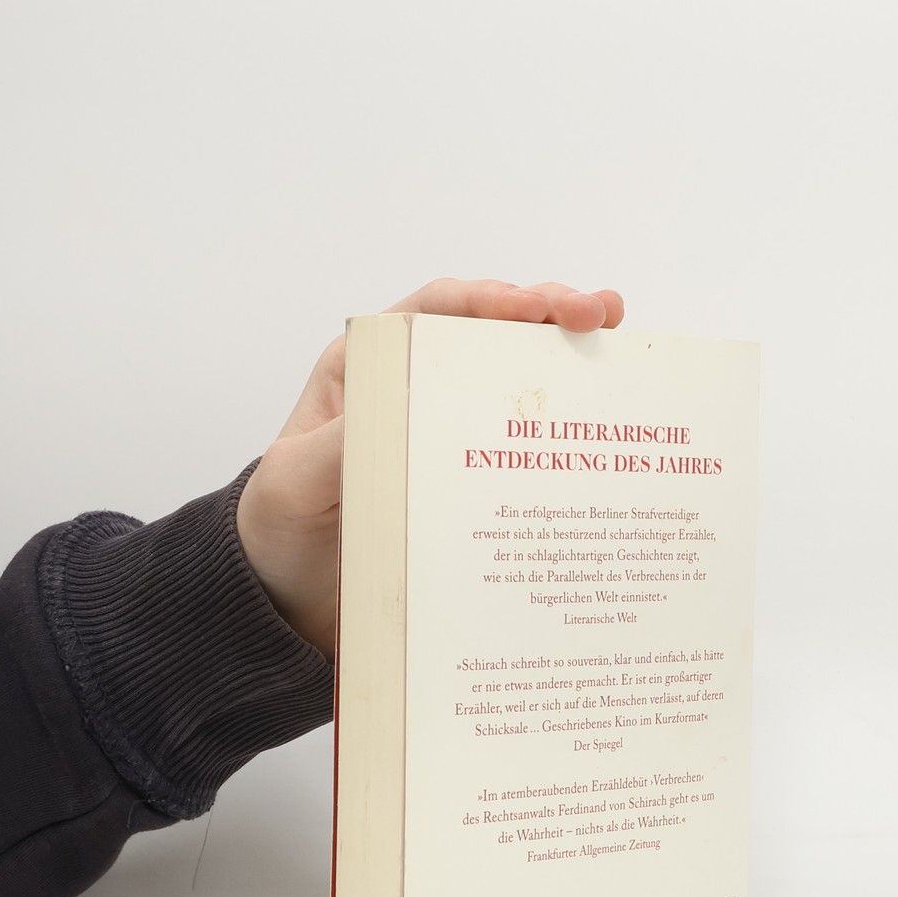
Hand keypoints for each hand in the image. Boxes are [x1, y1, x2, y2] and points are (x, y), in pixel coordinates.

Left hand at [236, 278, 624, 653]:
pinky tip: (608, 413)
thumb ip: (340, 446)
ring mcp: (451, 427)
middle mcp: (416, 385)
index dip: (489, 299)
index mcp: (368, 369)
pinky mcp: (475, 472)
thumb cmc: (280, 527)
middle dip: (549, 310)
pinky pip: (526, 435)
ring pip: (518, 373)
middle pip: (491, 330)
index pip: (434, 313)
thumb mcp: (296, 484)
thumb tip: (397, 412)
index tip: (536, 307)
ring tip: (617, 336)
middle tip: (599, 314)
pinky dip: (568, 416)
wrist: (289, 597)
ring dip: (569, 351)